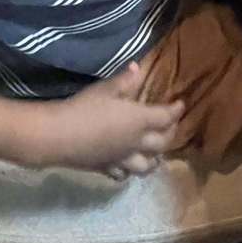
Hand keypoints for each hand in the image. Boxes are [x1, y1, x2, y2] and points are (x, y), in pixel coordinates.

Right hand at [35, 62, 183, 175]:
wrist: (60, 136)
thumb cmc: (86, 108)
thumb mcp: (106, 88)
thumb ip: (125, 80)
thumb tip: (138, 68)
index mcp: (140, 120)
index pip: (166, 117)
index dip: (176, 111)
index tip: (181, 104)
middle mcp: (136, 143)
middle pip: (163, 143)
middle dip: (171, 133)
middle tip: (171, 125)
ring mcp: (123, 159)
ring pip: (148, 165)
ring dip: (156, 158)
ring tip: (156, 153)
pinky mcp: (107, 169)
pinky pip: (124, 174)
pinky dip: (130, 171)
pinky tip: (127, 166)